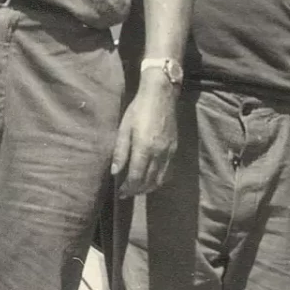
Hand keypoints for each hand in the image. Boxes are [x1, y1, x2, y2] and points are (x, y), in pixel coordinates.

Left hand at [110, 80, 176, 197]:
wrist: (161, 96)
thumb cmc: (138, 110)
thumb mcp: (124, 129)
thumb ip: (120, 152)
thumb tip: (115, 172)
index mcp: (144, 148)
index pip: (137, 177)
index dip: (128, 188)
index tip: (121, 192)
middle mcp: (159, 153)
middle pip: (149, 181)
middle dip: (137, 190)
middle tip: (127, 193)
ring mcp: (169, 152)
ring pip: (160, 179)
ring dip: (149, 187)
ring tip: (138, 188)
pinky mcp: (175, 148)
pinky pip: (168, 171)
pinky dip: (159, 179)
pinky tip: (152, 178)